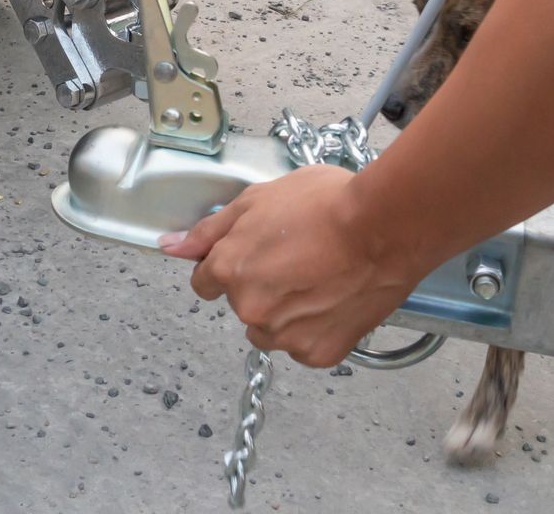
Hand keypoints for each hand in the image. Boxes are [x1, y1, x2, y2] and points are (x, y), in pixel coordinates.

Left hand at [158, 165, 424, 366]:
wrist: (384, 228)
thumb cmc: (326, 204)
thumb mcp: (257, 200)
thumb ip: (210, 230)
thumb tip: (169, 246)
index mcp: (229, 269)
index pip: (206, 282)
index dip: (231, 265)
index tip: (255, 257)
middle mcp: (249, 308)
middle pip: (241, 305)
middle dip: (261, 286)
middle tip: (298, 259)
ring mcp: (284, 335)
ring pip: (270, 331)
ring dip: (285, 314)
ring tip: (319, 280)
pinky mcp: (318, 353)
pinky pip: (304, 346)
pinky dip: (317, 330)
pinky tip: (335, 301)